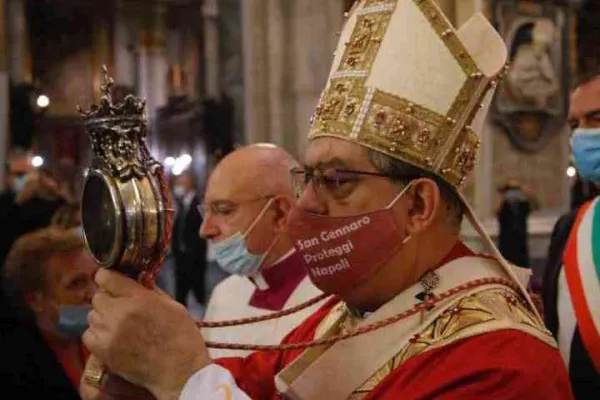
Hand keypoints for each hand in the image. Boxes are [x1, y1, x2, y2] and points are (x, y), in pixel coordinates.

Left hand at [83, 269, 211, 399]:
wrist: (180, 370)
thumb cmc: (181, 336)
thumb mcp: (172, 306)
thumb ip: (151, 291)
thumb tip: (138, 281)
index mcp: (139, 298)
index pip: (107, 277)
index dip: (107, 277)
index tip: (109, 279)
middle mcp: (119, 313)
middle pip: (97, 297)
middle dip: (108, 299)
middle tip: (120, 306)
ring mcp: (109, 333)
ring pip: (92, 316)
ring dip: (102, 317)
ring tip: (118, 324)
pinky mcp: (103, 352)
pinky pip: (88, 335)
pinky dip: (97, 335)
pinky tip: (111, 338)